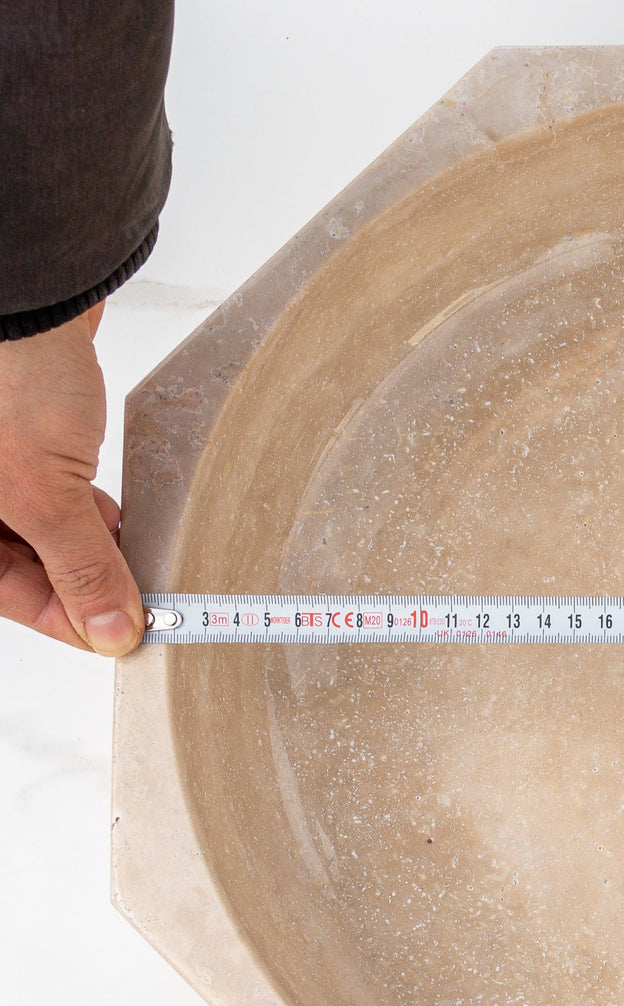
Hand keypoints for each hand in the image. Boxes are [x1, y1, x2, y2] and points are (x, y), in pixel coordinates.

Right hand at [0, 303, 142, 655]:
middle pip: (26, 565)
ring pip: (47, 531)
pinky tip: (126, 520)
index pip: (12, 596)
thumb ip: (79, 566)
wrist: (30, 290)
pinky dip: (93, 511)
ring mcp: (1, 466)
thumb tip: (107, 630)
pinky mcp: (30, 438)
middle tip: (146, 602)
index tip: (128, 636)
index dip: (70, 620)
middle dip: (85, 584)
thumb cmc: (11, 375)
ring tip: (141, 562)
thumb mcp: (45, 494)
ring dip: (94, 549)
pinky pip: (60, 492)